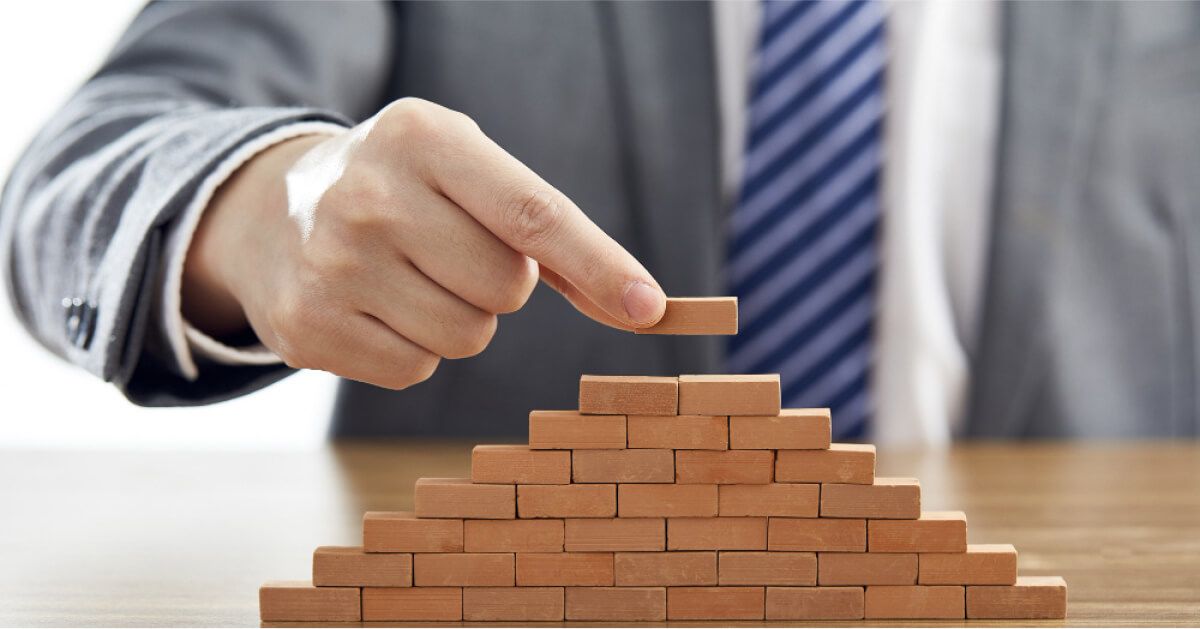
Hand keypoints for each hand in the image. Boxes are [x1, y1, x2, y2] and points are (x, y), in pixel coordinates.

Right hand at [182, 98, 665, 389]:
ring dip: (460, 319)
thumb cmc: (405, 189)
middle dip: (500, 284)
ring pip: (466, 339)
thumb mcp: (467, 172)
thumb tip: (641, 308)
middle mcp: (368, 197)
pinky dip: (413, 348)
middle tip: (450, 252)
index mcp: (420, 138)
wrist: (273, 211)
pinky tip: (376, 308)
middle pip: (505, 289)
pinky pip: (416, 370)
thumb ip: (550, 232)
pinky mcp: (306, 329)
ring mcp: (331, 266)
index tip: (649, 307)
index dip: (598, 265)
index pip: (532, 214)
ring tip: (410, 278)